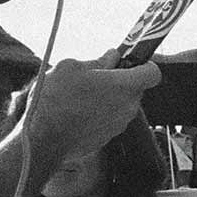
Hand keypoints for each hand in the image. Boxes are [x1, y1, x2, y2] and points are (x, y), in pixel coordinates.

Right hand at [26, 50, 161, 158]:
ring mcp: (120, 125)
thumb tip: (111, 57)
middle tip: (96, 76)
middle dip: (120, 80)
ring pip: (121, 104)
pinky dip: (100, 113)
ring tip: (81, 95)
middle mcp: (129, 107)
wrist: (43, 139)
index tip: (128, 61)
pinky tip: (77, 112)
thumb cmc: (56, 99)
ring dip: (108, 97)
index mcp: (125, 86)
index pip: (153, 73)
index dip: (144, 65)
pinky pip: (110, 119)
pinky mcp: (108, 137)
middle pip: (135, 88)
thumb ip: (98, 61)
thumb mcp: (71, 67)